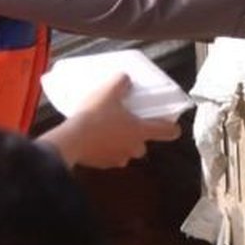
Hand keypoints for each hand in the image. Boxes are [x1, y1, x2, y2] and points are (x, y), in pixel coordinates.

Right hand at [41, 74, 180, 168]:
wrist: (71, 141)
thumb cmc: (94, 116)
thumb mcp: (108, 92)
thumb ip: (121, 83)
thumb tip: (126, 79)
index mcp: (140, 130)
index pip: (167, 132)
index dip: (172, 128)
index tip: (173, 126)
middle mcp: (133, 148)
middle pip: (143, 143)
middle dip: (136, 134)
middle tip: (125, 121)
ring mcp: (118, 158)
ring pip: (125, 151)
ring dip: (120, 142)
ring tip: (106, 129)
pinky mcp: (103, 164)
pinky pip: (109, 156)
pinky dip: (105, 149)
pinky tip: (94, 138)